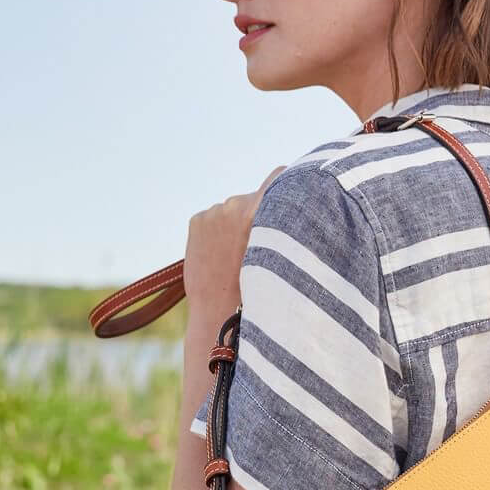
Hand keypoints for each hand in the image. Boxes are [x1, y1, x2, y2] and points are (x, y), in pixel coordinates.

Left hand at [184, 164, 287, 303]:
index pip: (280, 176)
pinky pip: (214, 218)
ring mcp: (214, 212)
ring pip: (233, 211)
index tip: (292, 195)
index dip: (287, 185)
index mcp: (261, 211)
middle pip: (254, 199)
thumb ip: (282, 224)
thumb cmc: (259, 292)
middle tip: (260, 246)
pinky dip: (219, 232)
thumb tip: (286, 201)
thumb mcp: (282, 254)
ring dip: (237, 225)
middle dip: (258, 216)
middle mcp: (235, 205)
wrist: (220, 313)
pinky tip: (222, 255)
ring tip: (238, 257)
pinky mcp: (198, 220)